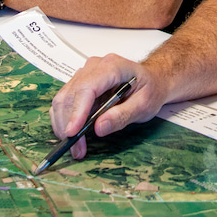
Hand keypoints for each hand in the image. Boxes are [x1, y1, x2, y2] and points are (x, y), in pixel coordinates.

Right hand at [50, 54, 169, 160]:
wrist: (152, 79)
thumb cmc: (150, 89)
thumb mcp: (144, 105)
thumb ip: (123, 116)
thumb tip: (99, 128)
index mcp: (113, 67)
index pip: (87, 87)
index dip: (77, 111)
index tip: (73, 132)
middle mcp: (94, 67)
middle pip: (71, 94)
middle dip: (68, 124)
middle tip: (77, 149)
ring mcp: (85, 73)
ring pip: (64, 98)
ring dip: (64, 124)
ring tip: (76, 146)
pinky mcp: (80, 83)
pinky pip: (66, 100)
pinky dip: (65, 119)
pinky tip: (74, 133)